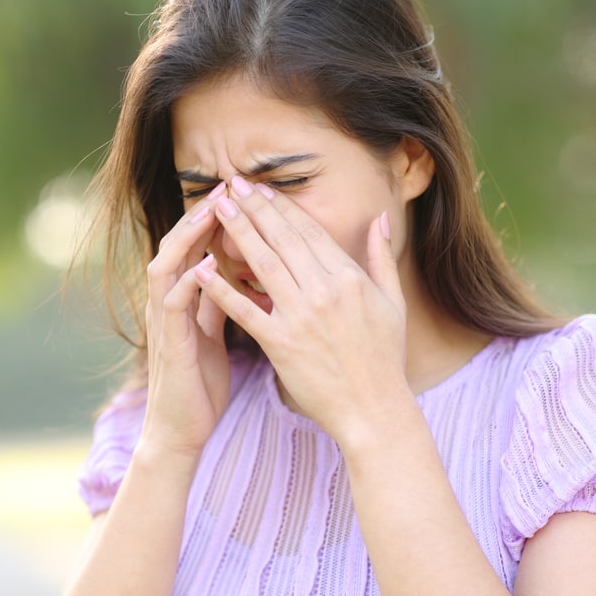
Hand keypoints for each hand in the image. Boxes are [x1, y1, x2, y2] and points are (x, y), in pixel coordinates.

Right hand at [140, 185, 231, 460]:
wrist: (181, 431)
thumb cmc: (201, 383)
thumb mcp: (214, 332)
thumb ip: (220, 300)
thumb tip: (238, 270)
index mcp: (182, 299)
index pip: (195, 246)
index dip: (216, 218)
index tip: (243, 191)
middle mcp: (167, 303)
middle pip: (178, 245)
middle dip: (201, 215)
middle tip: (227, 186)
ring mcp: (164, 323)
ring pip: (167, 266)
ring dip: (188, 239)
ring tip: (211, 213)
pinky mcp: (168, 346)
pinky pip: (172, 307)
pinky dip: (187, 284)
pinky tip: (205, 267)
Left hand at [194, 176, 408, 447]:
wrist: (374, 410)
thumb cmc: (385, 358)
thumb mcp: (392, 302)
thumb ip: (381, 257)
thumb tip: (380, 219)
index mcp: (349, 278)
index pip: (309, 232)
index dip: (282, 207)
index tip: (261, 188)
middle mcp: (325, 291)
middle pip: (282, 239)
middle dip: (254, 208)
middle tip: (230, 185)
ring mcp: (301, 317)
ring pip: (262, 264)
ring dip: (238, 232)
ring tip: (217, 209)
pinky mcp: (281, 345)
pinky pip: (246, 311)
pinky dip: (223, 289)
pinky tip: (203, 268)